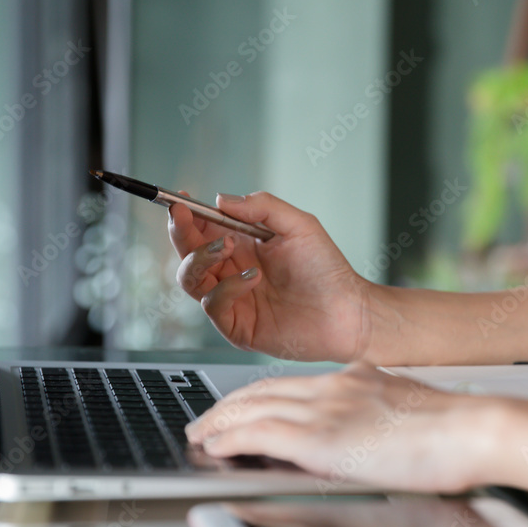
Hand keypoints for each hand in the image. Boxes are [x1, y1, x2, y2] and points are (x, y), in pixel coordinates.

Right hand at [168, 191, 372, 361]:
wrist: (347, 312)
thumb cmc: (327, 270)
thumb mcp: (298, 225)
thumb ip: (262, 206)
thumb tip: (223, 199)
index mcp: (243, 246)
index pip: (202, 229)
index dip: (187, 216)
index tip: (180, 202)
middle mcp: (231, 272)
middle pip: (188, 253)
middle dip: (182, 233)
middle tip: (185, 218)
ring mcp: (232, 300)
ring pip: (190, 279)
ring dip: (201, 257)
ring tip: (228, 246)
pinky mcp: (237, 326)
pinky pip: (213, 305)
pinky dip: (227, 288)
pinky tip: (253, 278)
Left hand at [185, 363, 506, 492]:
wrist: (474, 427)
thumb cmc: (455, 427)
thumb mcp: (405, 406)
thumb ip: (375, 406)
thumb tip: (362, 422)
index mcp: (353, 379)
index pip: (286, 384)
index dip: (253, 396)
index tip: (236, 407)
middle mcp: (333, 388)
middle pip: (261, 392)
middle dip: (226, 407)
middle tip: (206, 421)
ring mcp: (326, 410)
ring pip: (253, 408)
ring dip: (219, 422)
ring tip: (200, 433)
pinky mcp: (323, 438)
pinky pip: (261, 433)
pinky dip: (232, 437)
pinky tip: (216, 446)